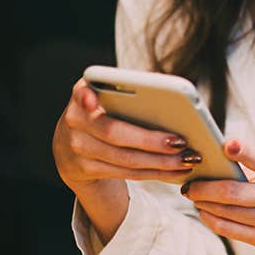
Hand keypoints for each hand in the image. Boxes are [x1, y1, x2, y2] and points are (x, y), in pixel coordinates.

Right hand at [53, 78, 199, 191]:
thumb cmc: (99, 112)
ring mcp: (79, 150)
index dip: (86, 98)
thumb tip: (162, 81)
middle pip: (115, 134)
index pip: (82, 95)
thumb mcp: (101, 93)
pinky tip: (175, 171)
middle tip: (180, 142)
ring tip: (186, 159)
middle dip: (150, 140)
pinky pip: (127, 174)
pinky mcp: (87, 171)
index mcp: (80, 96)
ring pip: (125, 159)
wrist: (68, 145)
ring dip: (160, 162)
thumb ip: (122, 85)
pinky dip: (155, 173)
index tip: (92, 101)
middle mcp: (75, 122)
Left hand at [182, 138, 254, 254]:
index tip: (224, 144)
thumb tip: (220, 155)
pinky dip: (211, 219)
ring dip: (203, 202)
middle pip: (232, 191)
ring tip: (193, 194)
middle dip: (203, 187)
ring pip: (226, 211)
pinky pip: (228, 229)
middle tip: (189, 183)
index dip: (241, 151)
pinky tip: (204, 211)